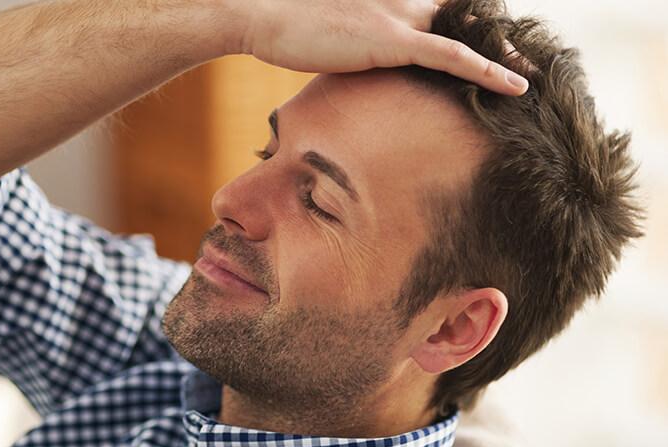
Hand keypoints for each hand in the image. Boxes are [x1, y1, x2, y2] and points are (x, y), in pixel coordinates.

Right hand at [233, 0, 526, 94]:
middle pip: (465, 18)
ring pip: (468, 34)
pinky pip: (452, 57)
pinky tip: (516, 86)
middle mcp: (404, 0)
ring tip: (533, 75)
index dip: (473, 27)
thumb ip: (360, 42)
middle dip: (498, 37)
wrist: (264, 16)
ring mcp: (400, 15)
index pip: (446, 10)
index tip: (497, 44)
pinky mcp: (392, 39)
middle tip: (527, 59)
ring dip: (504, 54)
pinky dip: (487, 71)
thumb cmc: (290, 28)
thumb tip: (361, 59)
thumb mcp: (334, 34)